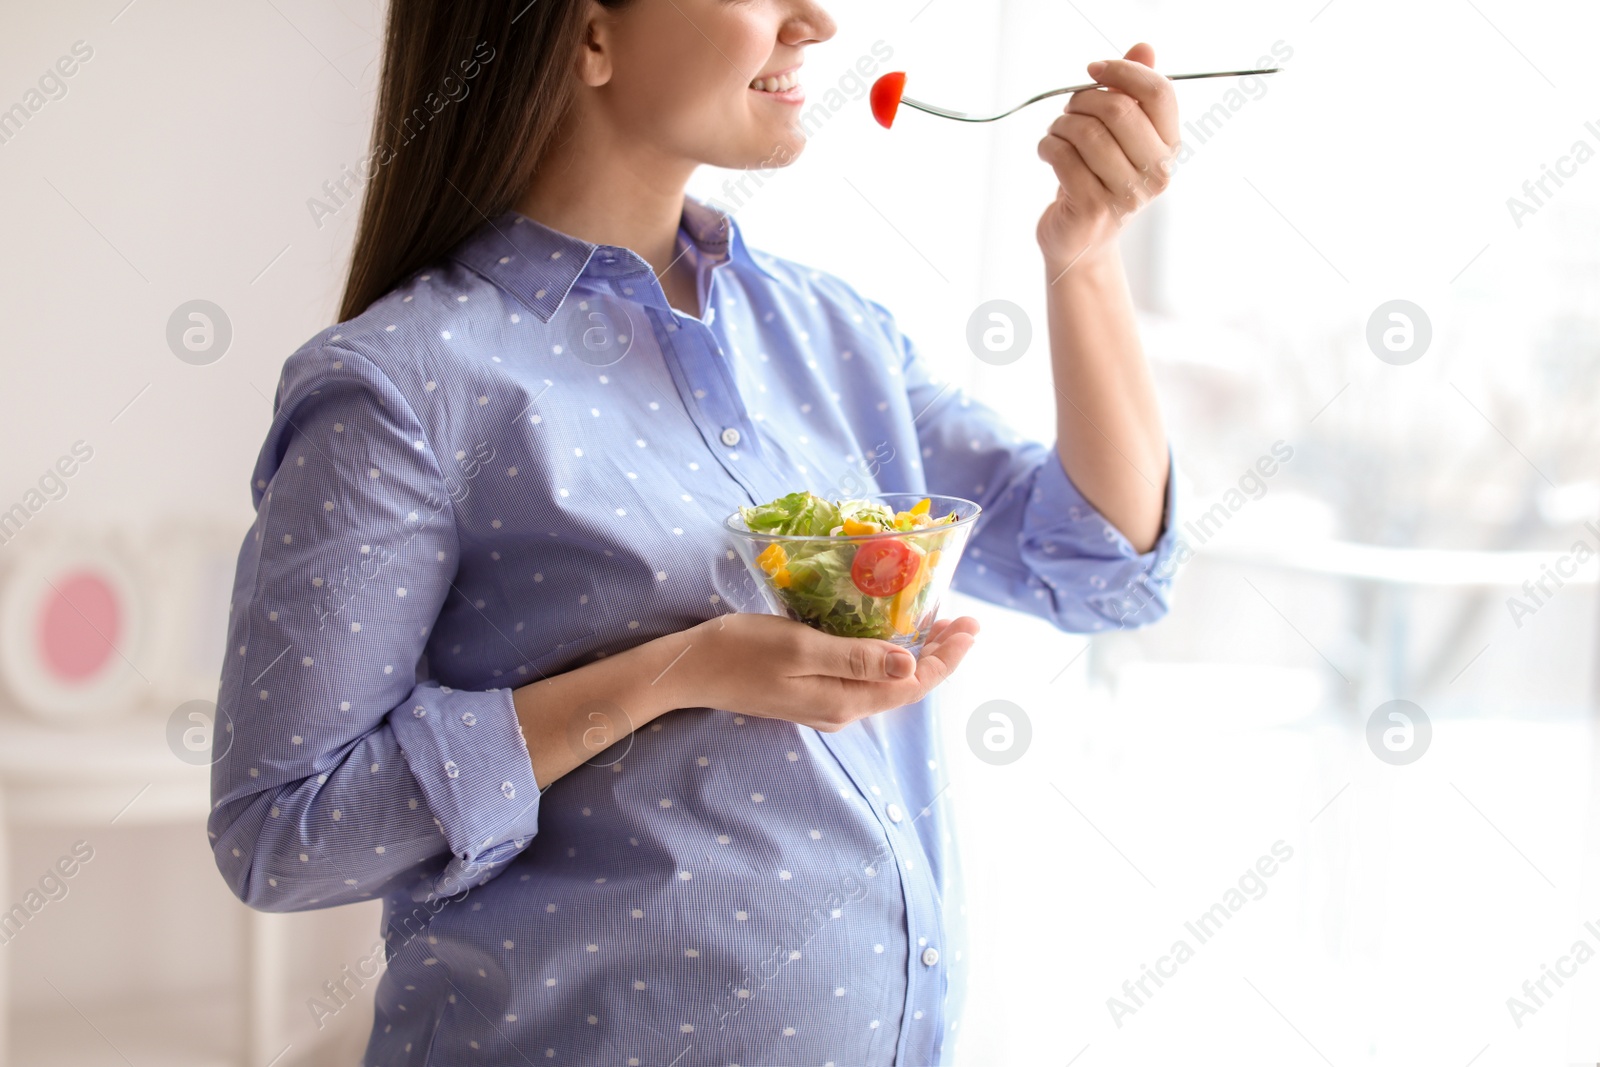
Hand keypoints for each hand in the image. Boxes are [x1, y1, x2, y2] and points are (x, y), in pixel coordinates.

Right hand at [685, 612, 980, 731]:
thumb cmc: (742, 650)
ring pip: (888, 682)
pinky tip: (891, 635)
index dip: (947, 657)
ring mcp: (828, 704)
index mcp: (846, 701)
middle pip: (906, 686)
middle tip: (965, 621)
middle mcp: (843, 710)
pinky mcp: (813, 692)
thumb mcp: (802, 647)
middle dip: (940, 654)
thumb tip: (910, 666)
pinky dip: (888, 655)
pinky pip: (865, 677)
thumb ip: (857, 659)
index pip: (913, 685)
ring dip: (917, 654)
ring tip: (940, 624)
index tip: (971, 627)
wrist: (691, 669)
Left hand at [1035, 42, 1178, 272]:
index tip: (1094, 69)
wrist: (1081, 242)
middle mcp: (1157, 174)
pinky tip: (1047, 151)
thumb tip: (1145, 47)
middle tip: (1068, 109)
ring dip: (1061, 124)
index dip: (1123, 70)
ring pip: (1087, 132)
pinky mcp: (1094, 209)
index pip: (1159, 93)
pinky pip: (1064, 157)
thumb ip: (1132, 93)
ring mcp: (1127, 195)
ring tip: (1056, 133)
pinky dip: (1048, 146)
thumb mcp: (1120, 137)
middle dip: (1083, 100)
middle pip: (1119, 110)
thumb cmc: (1099, 181)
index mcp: (1170, 149)